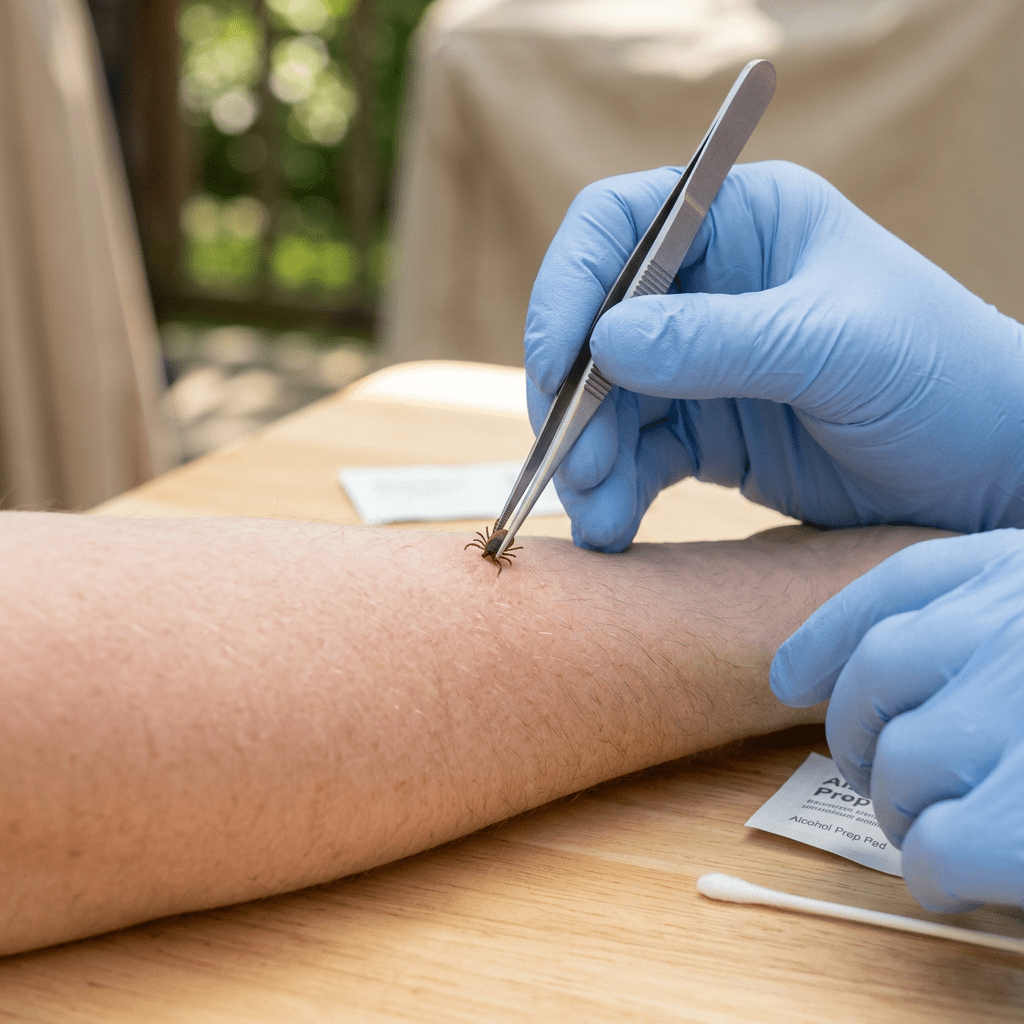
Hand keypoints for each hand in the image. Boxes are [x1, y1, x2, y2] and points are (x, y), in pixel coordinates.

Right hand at [524, 161, 1023, 550]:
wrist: (991, 477)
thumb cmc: (945, 380)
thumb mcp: (836, 347)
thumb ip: (719, 342)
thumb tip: (603, 344)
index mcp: (744, 224)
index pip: (616, 227)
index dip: (569, 288)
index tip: (555, 364)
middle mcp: (711, 288)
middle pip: (596, 327)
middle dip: (574, 401)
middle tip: (573, 467)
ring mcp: (704, 363)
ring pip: (607, 403)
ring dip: (588, 459)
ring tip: (597, 516)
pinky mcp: (708, 431)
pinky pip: (637, 456)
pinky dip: (617, 491)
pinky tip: (614, 528)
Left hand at [771, 530, 1023, 911]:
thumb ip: (990, 633)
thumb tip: (881, 682)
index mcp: (1022, 574)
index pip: (902, 584)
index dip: (831, 632)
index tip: (787, 676)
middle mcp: (1011, 627)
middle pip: (879, 675)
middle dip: (862, 736)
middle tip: (881, 780)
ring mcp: (1013, 715)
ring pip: (899, 766)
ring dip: (908, 812)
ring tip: (955, 830)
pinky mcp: (1021, 821)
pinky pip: (935, 849)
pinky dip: (937, 873)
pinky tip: (969, 878)